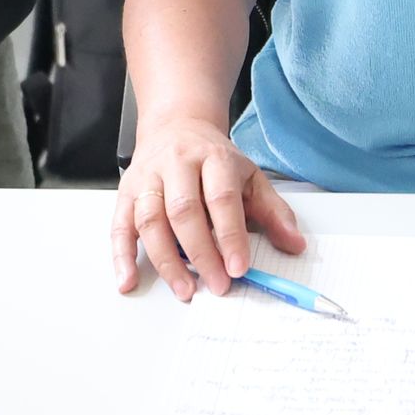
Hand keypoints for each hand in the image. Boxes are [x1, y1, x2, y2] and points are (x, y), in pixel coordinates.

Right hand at [112, 111, 306, 298]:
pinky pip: (119, 226)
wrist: (177, 125)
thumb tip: (295, 244)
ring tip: (184, 288)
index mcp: (213, 159)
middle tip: (216, 285)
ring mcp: (148, 179)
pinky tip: (128, 280)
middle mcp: (176, 165)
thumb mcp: (250, 176)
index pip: (221, 198)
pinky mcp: (126, 193)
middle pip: (184, 211)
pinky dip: (121, 256)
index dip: (230, 236)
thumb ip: (274, 212)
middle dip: (201, 253)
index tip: (239, 267)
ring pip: (150, 220)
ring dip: (165, 260)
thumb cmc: (214, 158)